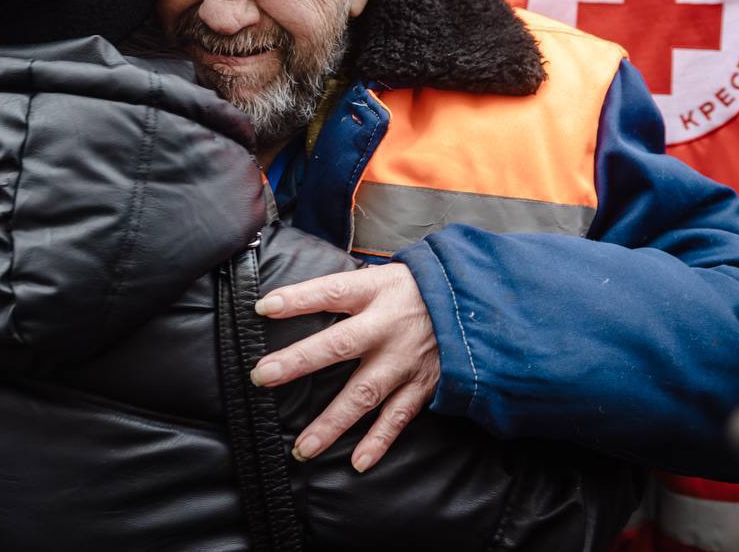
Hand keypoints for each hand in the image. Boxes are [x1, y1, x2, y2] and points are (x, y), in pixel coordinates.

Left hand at [250, 262, 438, 471]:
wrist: (475, 306)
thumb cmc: (415, 290)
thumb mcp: (382, 276)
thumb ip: (345, 290)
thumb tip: (292, 299)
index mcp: (375, 292)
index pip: (331, 291)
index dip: (298, 299)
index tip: (264, 307)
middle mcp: (387, 327)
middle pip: (339, 345)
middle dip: (299, 361)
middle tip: (262, 376)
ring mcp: (405, 361)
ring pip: (364, 394)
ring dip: (332, 423)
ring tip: (302, 447)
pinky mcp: (422, 386)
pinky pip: (398, 418)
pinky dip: (379, 441)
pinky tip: (358, 462)